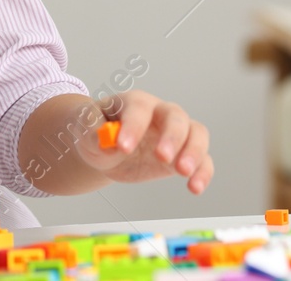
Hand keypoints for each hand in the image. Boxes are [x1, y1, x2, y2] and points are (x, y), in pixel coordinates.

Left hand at [76, 90, 212, 193]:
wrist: (105, 148)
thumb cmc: (97, 131)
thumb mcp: (86, 131)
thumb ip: (93, 133)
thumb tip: (106, 142)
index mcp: (134, 102)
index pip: (139, 108)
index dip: (133, 126)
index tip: (123, 147)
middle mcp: (160, 113)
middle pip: (175, 116)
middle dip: (172, 136)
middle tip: (162, 157)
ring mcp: (175, 133)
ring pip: (196, 133)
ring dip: (194, 152)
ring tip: (184, 172)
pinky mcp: (183, 154)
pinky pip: (202, 159)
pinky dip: (203, 172)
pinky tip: (195, 188)